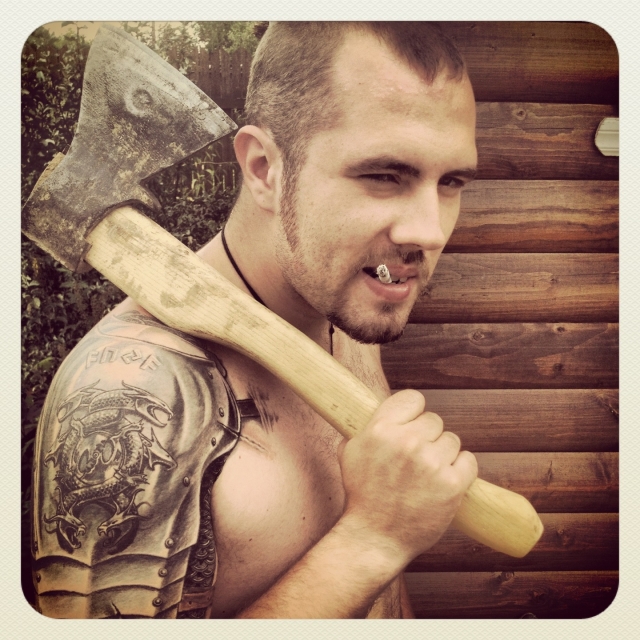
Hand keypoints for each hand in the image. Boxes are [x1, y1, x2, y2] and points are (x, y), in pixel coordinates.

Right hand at [336, 389, 477, 566]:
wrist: (375, 538)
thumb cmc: (362, 496)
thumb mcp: (349, 453)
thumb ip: (365, 428)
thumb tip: (375, 411)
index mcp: (380, 429)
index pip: (412, 398)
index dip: (413, 412)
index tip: (411, 425)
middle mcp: (407, 442)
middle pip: (434, 420)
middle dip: (427, 437)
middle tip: (417, 458)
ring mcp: (431, 462)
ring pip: (452, 440)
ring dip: (443, 454)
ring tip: (428, 474)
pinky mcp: (452, 484)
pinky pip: (468, 460)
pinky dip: (461, 469)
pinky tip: (446, 480)